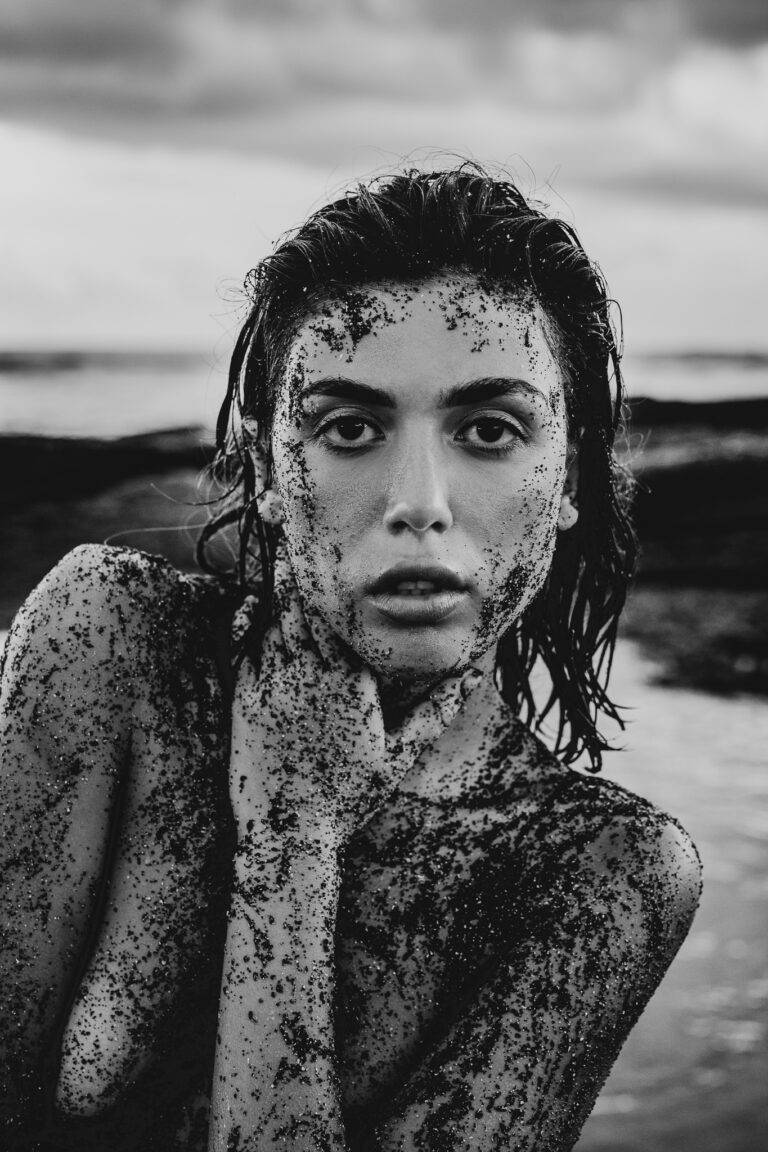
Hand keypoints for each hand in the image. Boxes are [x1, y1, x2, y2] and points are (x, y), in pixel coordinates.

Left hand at [229, 539, 482, 849]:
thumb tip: (471, 679)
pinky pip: (245, 652)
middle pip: (302, 610)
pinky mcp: (245, 703)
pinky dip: (248, 626)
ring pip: (273, 626)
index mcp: (348, 684)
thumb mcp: (398, 757)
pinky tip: (249, 608)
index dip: (333, 581)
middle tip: (297, 535)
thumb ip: (435, 713)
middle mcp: (307, 677)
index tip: (330, 549)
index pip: (341, 617)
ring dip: (278, 595)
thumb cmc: (348, 798)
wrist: (288, 834)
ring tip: (280, 562)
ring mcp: (271, 687)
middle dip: (301, 573)